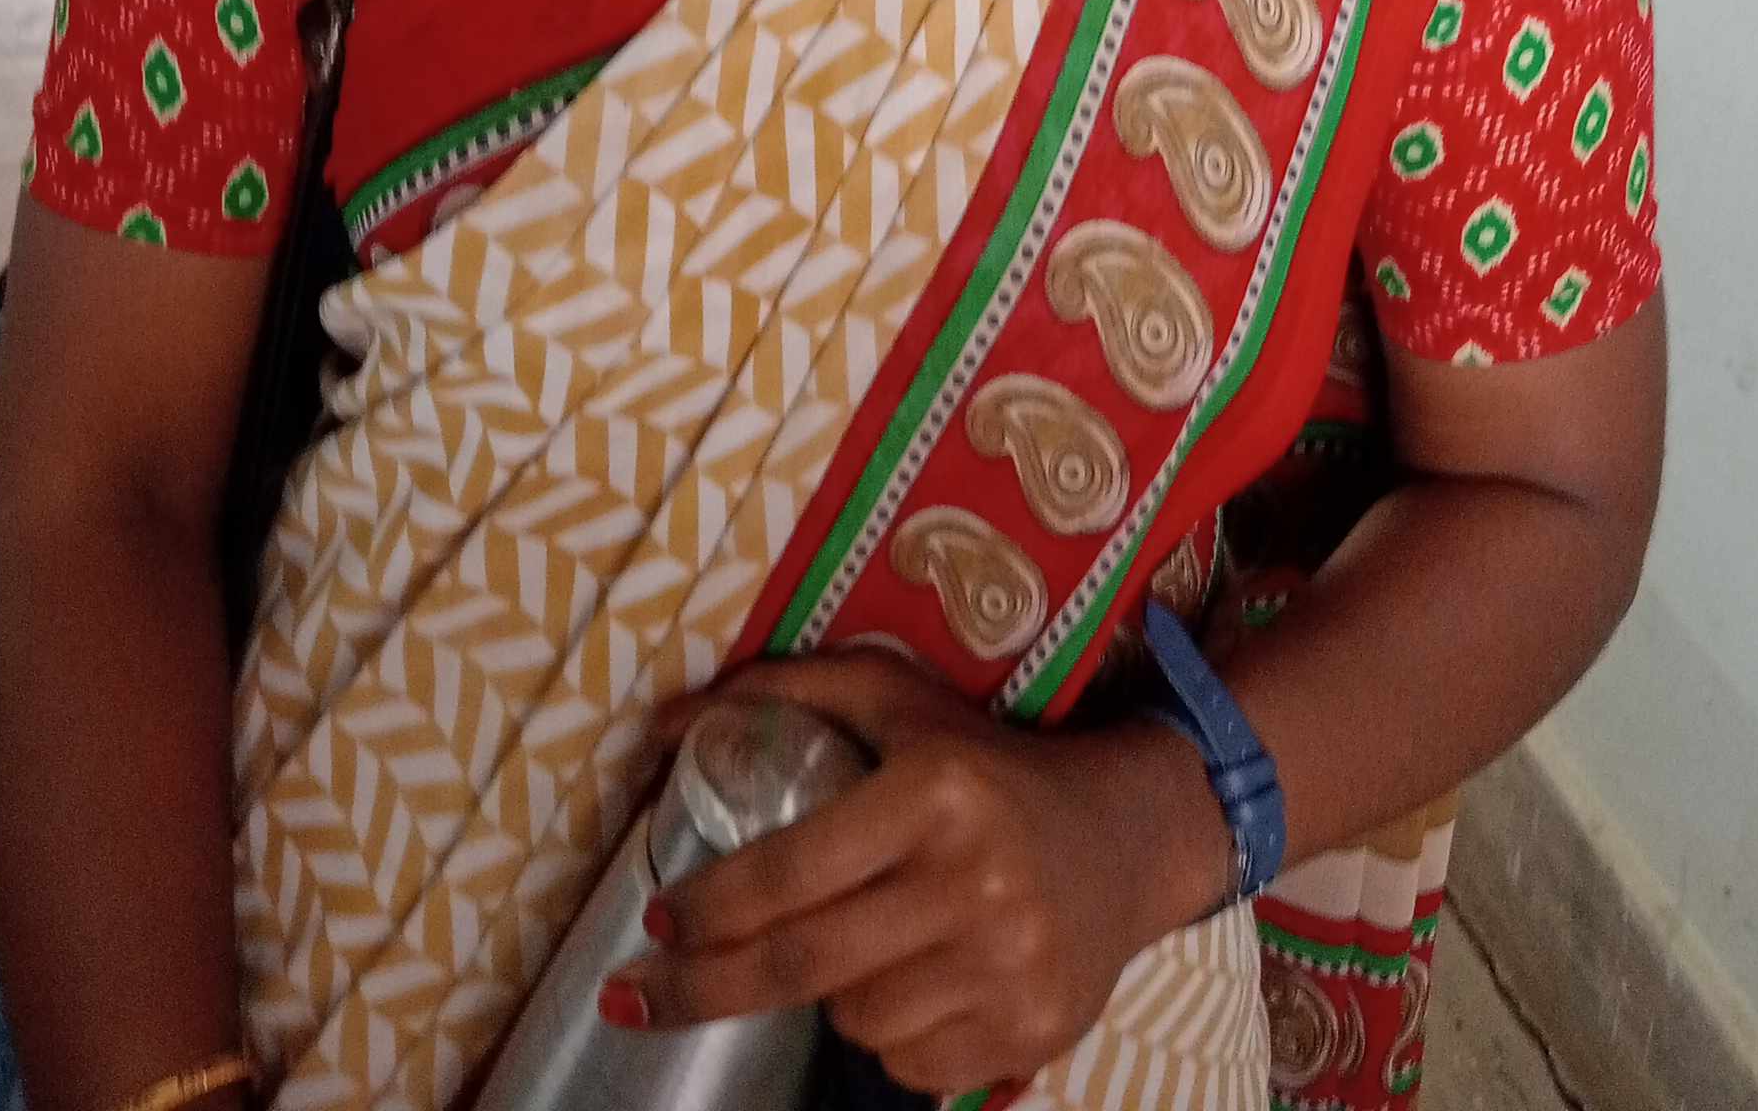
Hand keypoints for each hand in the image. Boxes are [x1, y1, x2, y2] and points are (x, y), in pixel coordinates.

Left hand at [607, 651, 1232, 1098]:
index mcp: (936, 793)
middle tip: (633, 997)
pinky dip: (885, 1032)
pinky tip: (909, 980)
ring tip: (852, 943)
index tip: (653, 923)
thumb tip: (664, 723)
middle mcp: (977, 882)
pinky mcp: (1032, 1032)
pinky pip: (909, 1064)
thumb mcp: (897, 702)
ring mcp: (1009, 967)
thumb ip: (786, 693)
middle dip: (702, 987)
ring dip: (823, 995)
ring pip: (853, 1018)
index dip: (709, 906)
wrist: (1124, 838)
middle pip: (803, 962)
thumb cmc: (985, 761)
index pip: (791, 870)